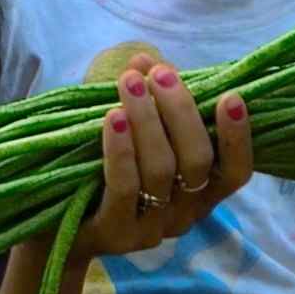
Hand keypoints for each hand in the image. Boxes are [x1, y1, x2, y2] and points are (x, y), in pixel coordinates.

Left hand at [66, 62, 253, 262]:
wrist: (56, 226)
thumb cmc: (102, 171)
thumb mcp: (131, 134)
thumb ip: (147, 101)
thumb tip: (145, 60)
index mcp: (199, 192)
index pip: (235, 172)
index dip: (238, 137)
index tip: (231, 96)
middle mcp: (184, 214)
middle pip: (197, 161)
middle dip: (181, 111)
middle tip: (160, 75)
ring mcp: (151, 228)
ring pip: (161, 169)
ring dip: (147, 119)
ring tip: (130, 83)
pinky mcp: (116, 233)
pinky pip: (125, 187)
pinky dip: (122, 148)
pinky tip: (113, 117)